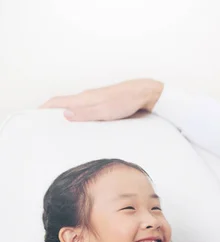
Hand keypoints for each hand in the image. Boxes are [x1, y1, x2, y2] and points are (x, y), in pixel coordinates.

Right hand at [40, 78, 163, 121]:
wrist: (145, 94)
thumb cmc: (126, 101)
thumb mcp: (104, 110)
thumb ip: (85, 113)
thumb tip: (63, 114)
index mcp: (84, 98)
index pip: (57, 101)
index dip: (44, 109)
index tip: (35, 118)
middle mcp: (88, 97)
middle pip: (65, 105)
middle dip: (53, 114)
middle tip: (46, 128)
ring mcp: (96, 100)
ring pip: (77, 108)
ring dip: (68, 116)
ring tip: (63, 130)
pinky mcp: (105, 104)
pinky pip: (88, 110)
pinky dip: (81, 117)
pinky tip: (85, 126)